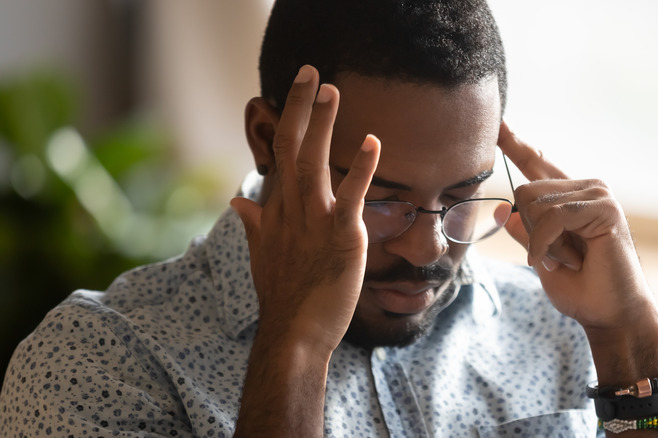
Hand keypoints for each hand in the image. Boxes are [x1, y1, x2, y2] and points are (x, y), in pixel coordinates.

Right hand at [231, 65, 379, 358]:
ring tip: (331, 90)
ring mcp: (313, 221)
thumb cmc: (283, 296)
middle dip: (300, 108)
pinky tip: (373, 142)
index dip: (289, 122)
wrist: (293, 333)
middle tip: (311, 72)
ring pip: (313, 163)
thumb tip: (237, 201)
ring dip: (322, 125)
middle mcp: (290, 209)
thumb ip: (253, 224)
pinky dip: (361, 168)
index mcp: (276, 211)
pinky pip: (349, 197)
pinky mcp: (340, 237)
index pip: (280, 156)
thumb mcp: (262, 254)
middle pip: (291, 148)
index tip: (298, 94)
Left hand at [497, 120, 655, 331]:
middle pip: (524, 190)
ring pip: (535, 204)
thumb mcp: (541, 257)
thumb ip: (525, 231)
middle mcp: (585, 187)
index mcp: (569, 197)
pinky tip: (562, 262)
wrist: (612, 315)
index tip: (498, 125)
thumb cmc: (580, 289)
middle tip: (557, 257)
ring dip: (542, 243)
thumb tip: (504, 209)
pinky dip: (546, 245)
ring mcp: (598, 193)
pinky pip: (553, 217)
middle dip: (530, 232)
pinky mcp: (605, 207)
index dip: (516, 145)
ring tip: (570, 260)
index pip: (537, 164)